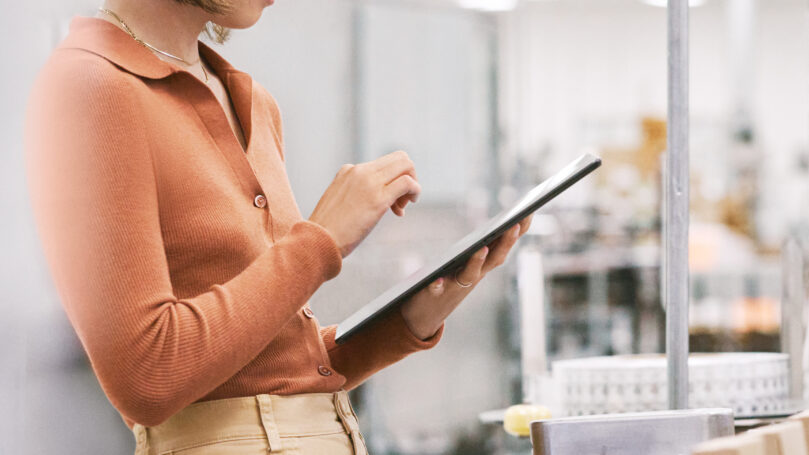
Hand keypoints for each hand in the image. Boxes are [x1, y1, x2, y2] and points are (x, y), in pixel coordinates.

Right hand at [309, 151, 419, 257]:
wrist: (317, 241)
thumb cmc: (328, 230)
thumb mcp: (339, 203)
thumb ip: (354, 194)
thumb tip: (372, 202)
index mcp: (348, 170)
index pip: (384, 163)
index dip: (393, 180)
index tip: (390, 202)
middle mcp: (359, 170)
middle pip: (400, 158)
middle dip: (409, 177)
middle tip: (402, 201)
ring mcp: (369, 182)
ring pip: (406, 165)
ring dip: (413, 185)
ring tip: (401, 207)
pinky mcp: (378, 199)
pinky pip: (407, 183)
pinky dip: (415, 191)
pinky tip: (403, 210)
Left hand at [400, 214, 533, 339]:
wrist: (429, 314)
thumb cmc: (452, 280)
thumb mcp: (472, 262)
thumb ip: (484, 244)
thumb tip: (501, 221)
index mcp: (484, 263)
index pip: (504, 244)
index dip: (518, 229)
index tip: (529, 211)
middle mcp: (475, 275)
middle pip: (495, 258)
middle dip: (506, 242)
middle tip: (514, 224)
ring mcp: (457, 285)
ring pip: (470, 274)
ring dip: (478, 262)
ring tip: (482, 249)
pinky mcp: (435, 294)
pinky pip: (437, 289)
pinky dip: (438, 285)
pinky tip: (436, 280)